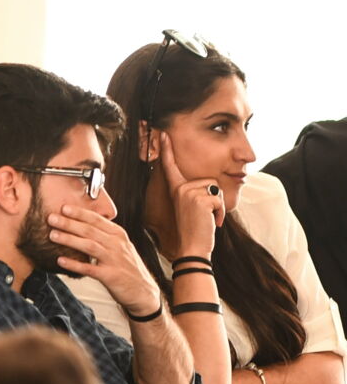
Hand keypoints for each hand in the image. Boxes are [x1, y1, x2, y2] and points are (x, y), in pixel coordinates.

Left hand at [49, 204, 161, 317]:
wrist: (142, 291)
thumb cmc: (127, 268)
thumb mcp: (120, 247)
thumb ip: (105, 235)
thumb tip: (84, 224)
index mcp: (118, 235)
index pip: (97, 219)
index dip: (80, 213)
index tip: (64, 207)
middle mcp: (117, 245)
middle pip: (90, 230)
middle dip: (69, 223)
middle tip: (51, 218)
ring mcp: (113, 260)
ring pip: (89, 246)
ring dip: (69, 239)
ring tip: (53, 235)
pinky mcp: (110, 276)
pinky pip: (89, 268)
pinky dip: (74, 264)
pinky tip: (61, 261)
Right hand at [159, 133, 224, 254]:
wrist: (192, 249)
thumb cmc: (196, 230)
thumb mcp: (195, 208)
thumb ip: (198, 194)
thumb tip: (210, 187)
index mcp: (177, 190)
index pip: (171, 167)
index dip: (167, 150)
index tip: (163, 135)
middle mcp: (180, 189)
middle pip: (209, 180)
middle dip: (215, 199)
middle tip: (205, 216)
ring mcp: (188, 193)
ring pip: (216, 188)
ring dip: (218, 206)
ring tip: (208, 219)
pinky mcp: (199, 199)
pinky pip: (219, 199)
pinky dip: (220, 212)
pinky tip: (212, 223)